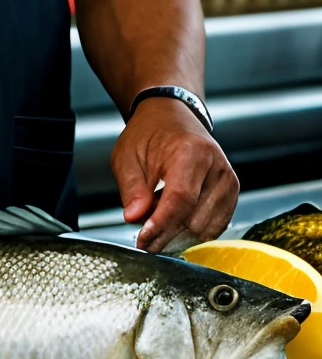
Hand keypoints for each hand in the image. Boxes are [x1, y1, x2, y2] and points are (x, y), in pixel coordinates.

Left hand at [111, 98, 237, 252]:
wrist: (171, 117)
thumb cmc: (149, 134)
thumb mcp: (127, 156)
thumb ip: (132, 189)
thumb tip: (135, 218)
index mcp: (191, 152)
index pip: (180, 200)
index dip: (161, 225)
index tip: (144, 241)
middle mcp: (216, 166)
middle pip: (194, 219)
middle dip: (166, 233)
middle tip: (143, 233)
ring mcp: (228, 181)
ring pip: (205, 229)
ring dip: (179, 232)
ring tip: (158, 213)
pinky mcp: (232, 193)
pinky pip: (214, 227)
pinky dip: (192, 229)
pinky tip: (175, 215)